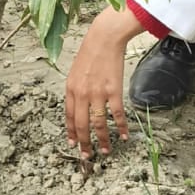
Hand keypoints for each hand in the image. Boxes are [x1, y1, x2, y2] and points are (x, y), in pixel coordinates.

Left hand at [65, 8, 143, 157]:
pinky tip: (124, 135)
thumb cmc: (91, 51)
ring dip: (102, 140)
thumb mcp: (75, 71)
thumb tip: (77, 107)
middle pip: (82, 125)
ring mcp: (98, 93)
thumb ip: (75, 90)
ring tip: (105, 150)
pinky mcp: (113, 90)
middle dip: (84, 144)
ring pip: (98, 124)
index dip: (72, 133)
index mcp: (71, 89)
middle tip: (87, 156)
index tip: (74, 145)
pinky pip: (117, 114)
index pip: (69, 117)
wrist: (104, 37)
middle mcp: (82, 94)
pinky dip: (121, 127)